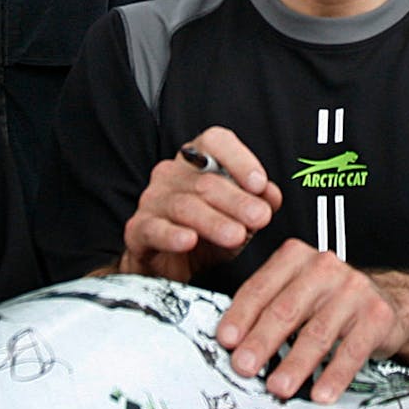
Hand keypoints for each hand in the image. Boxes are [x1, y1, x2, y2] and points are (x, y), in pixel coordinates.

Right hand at [118, 127, 280, 281]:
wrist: (169, 266)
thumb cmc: (206, 235)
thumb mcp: (240, 218)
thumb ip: (258, 203)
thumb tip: (270, 195)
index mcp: (197, 162)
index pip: (215, 142)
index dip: (239, 159)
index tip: (259, 184)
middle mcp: (172, 175)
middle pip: (205, 180)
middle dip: (236, 200)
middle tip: (259, 217)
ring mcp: (152, 201)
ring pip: (184, 206)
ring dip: (213, 221)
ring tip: (236, 235)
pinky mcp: (137, 230)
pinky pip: (153, 229)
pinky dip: (172, 235)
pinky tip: (189, 240)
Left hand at [216, 238, 408, 402]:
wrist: (387, 300)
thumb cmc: (327, 300)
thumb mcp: (294, 291)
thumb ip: (265, 308)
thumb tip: (231, 343)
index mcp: (295, 258)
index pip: (260, 288)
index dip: (240, 316)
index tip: (225, 340)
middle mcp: (324, 268)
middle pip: (285, 310)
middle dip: (261, 342)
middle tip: (243, 367)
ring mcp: (353, 290)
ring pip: (316, 333)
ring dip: (294, 365)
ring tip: (277, 388)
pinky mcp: (377, 315)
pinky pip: (351, 351)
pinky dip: (334, 376)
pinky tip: (321, 393)